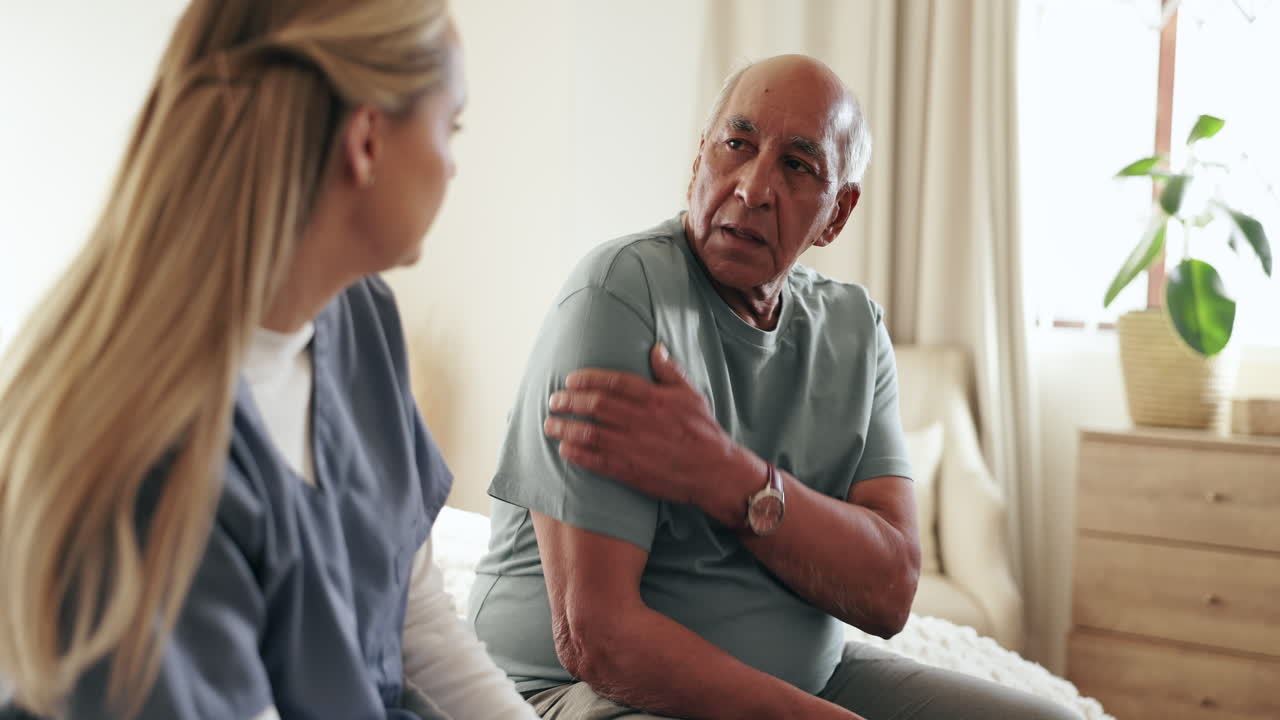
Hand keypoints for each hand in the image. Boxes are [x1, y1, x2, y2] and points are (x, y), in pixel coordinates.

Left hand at [543, 343, 761, 525]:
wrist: (715, 472)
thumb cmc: (704, 432)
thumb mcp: (691, 395)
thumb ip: (670, 371)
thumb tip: (656, 347)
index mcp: (655, 399)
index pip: (614, 382)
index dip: (588, 379)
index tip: (570, 380)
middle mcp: (642, 420)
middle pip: (596, 406)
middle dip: (569, 402)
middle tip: (553, 400)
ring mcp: (635, 447)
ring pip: (591, 433)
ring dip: (566, 428)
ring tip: (550, 425)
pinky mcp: (631, 471)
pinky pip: (597, 461)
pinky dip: (578, 455)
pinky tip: (564, 450)